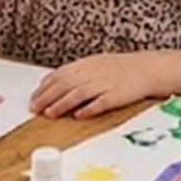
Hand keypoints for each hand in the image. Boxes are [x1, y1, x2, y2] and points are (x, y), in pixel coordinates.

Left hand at [32, 52, 162, 118]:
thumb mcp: (95, 65)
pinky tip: (79, 116)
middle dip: (47, 97)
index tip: (33, 98)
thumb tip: (51, 84)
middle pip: (65, 84)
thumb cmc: (119, 69)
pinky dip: (89, 109)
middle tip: (35, 108)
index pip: (59, 75)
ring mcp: (105, 83)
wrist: (147, 69)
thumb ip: (75, 74)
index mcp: (86, 65)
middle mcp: (93, 73)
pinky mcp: (117, 95)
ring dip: (62, 104)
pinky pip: (101, 102)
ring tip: (50, 113)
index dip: (44, 87)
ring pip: (79, 93)